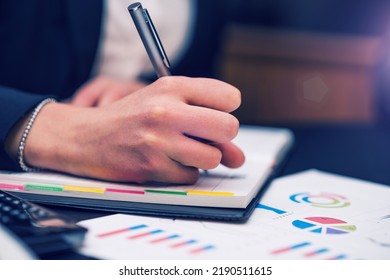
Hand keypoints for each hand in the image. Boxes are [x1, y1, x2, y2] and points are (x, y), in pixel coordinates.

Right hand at [21, 76, 244, 183]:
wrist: (86, 137)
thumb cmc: (130, 118)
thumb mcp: (165, 103)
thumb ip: (205, 122)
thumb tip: (238, 157)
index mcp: (172, 87)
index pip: (230, 97)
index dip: (226, 110)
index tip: (212, 116)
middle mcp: (166, 110)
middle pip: (229, 127)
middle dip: (223, 138)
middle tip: (205, 138)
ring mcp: (158, 140)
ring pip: (213, 157)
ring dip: (202, 159)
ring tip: (182, 151)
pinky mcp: (151, 166)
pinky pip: (190, 176)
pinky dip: (182, 172)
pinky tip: (166, 162)